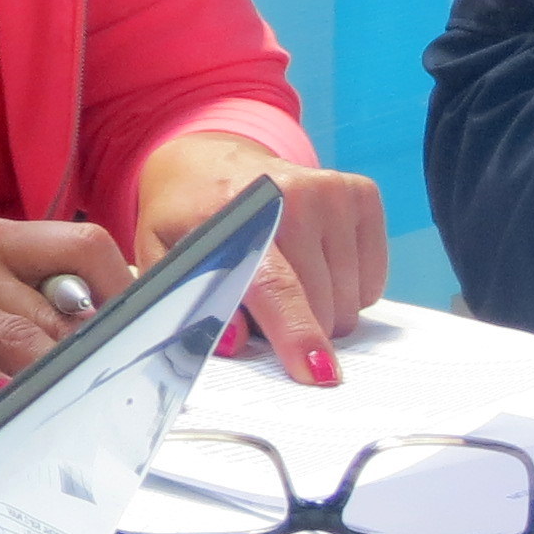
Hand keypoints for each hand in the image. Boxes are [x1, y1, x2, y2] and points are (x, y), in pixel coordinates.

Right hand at [0, 218, 134, 401]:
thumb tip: (65, 324)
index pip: (81, 248)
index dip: (125, 289)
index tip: (142, 329)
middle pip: (58, 309)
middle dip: (94, 356)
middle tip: (123, 393)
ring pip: (17, 340)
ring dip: (54, 380)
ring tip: (82, 411)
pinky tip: (9, 413)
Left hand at [135, 135, 389, 387]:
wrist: (210, 160)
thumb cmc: (186, 218)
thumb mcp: (162, 256)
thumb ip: (188, 302)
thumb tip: (235, 341)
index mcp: (231, 213)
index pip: (275, 284)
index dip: (296, 332)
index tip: (317, 373)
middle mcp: (289, 195)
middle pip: (321, 305)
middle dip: (295, 328)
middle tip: (258, 303)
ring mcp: (330, 191)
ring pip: (349, 299)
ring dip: (320, 309)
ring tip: (280, 277)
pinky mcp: (360, 194)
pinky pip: (371, 281)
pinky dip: (345, 289)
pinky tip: (311, 262)